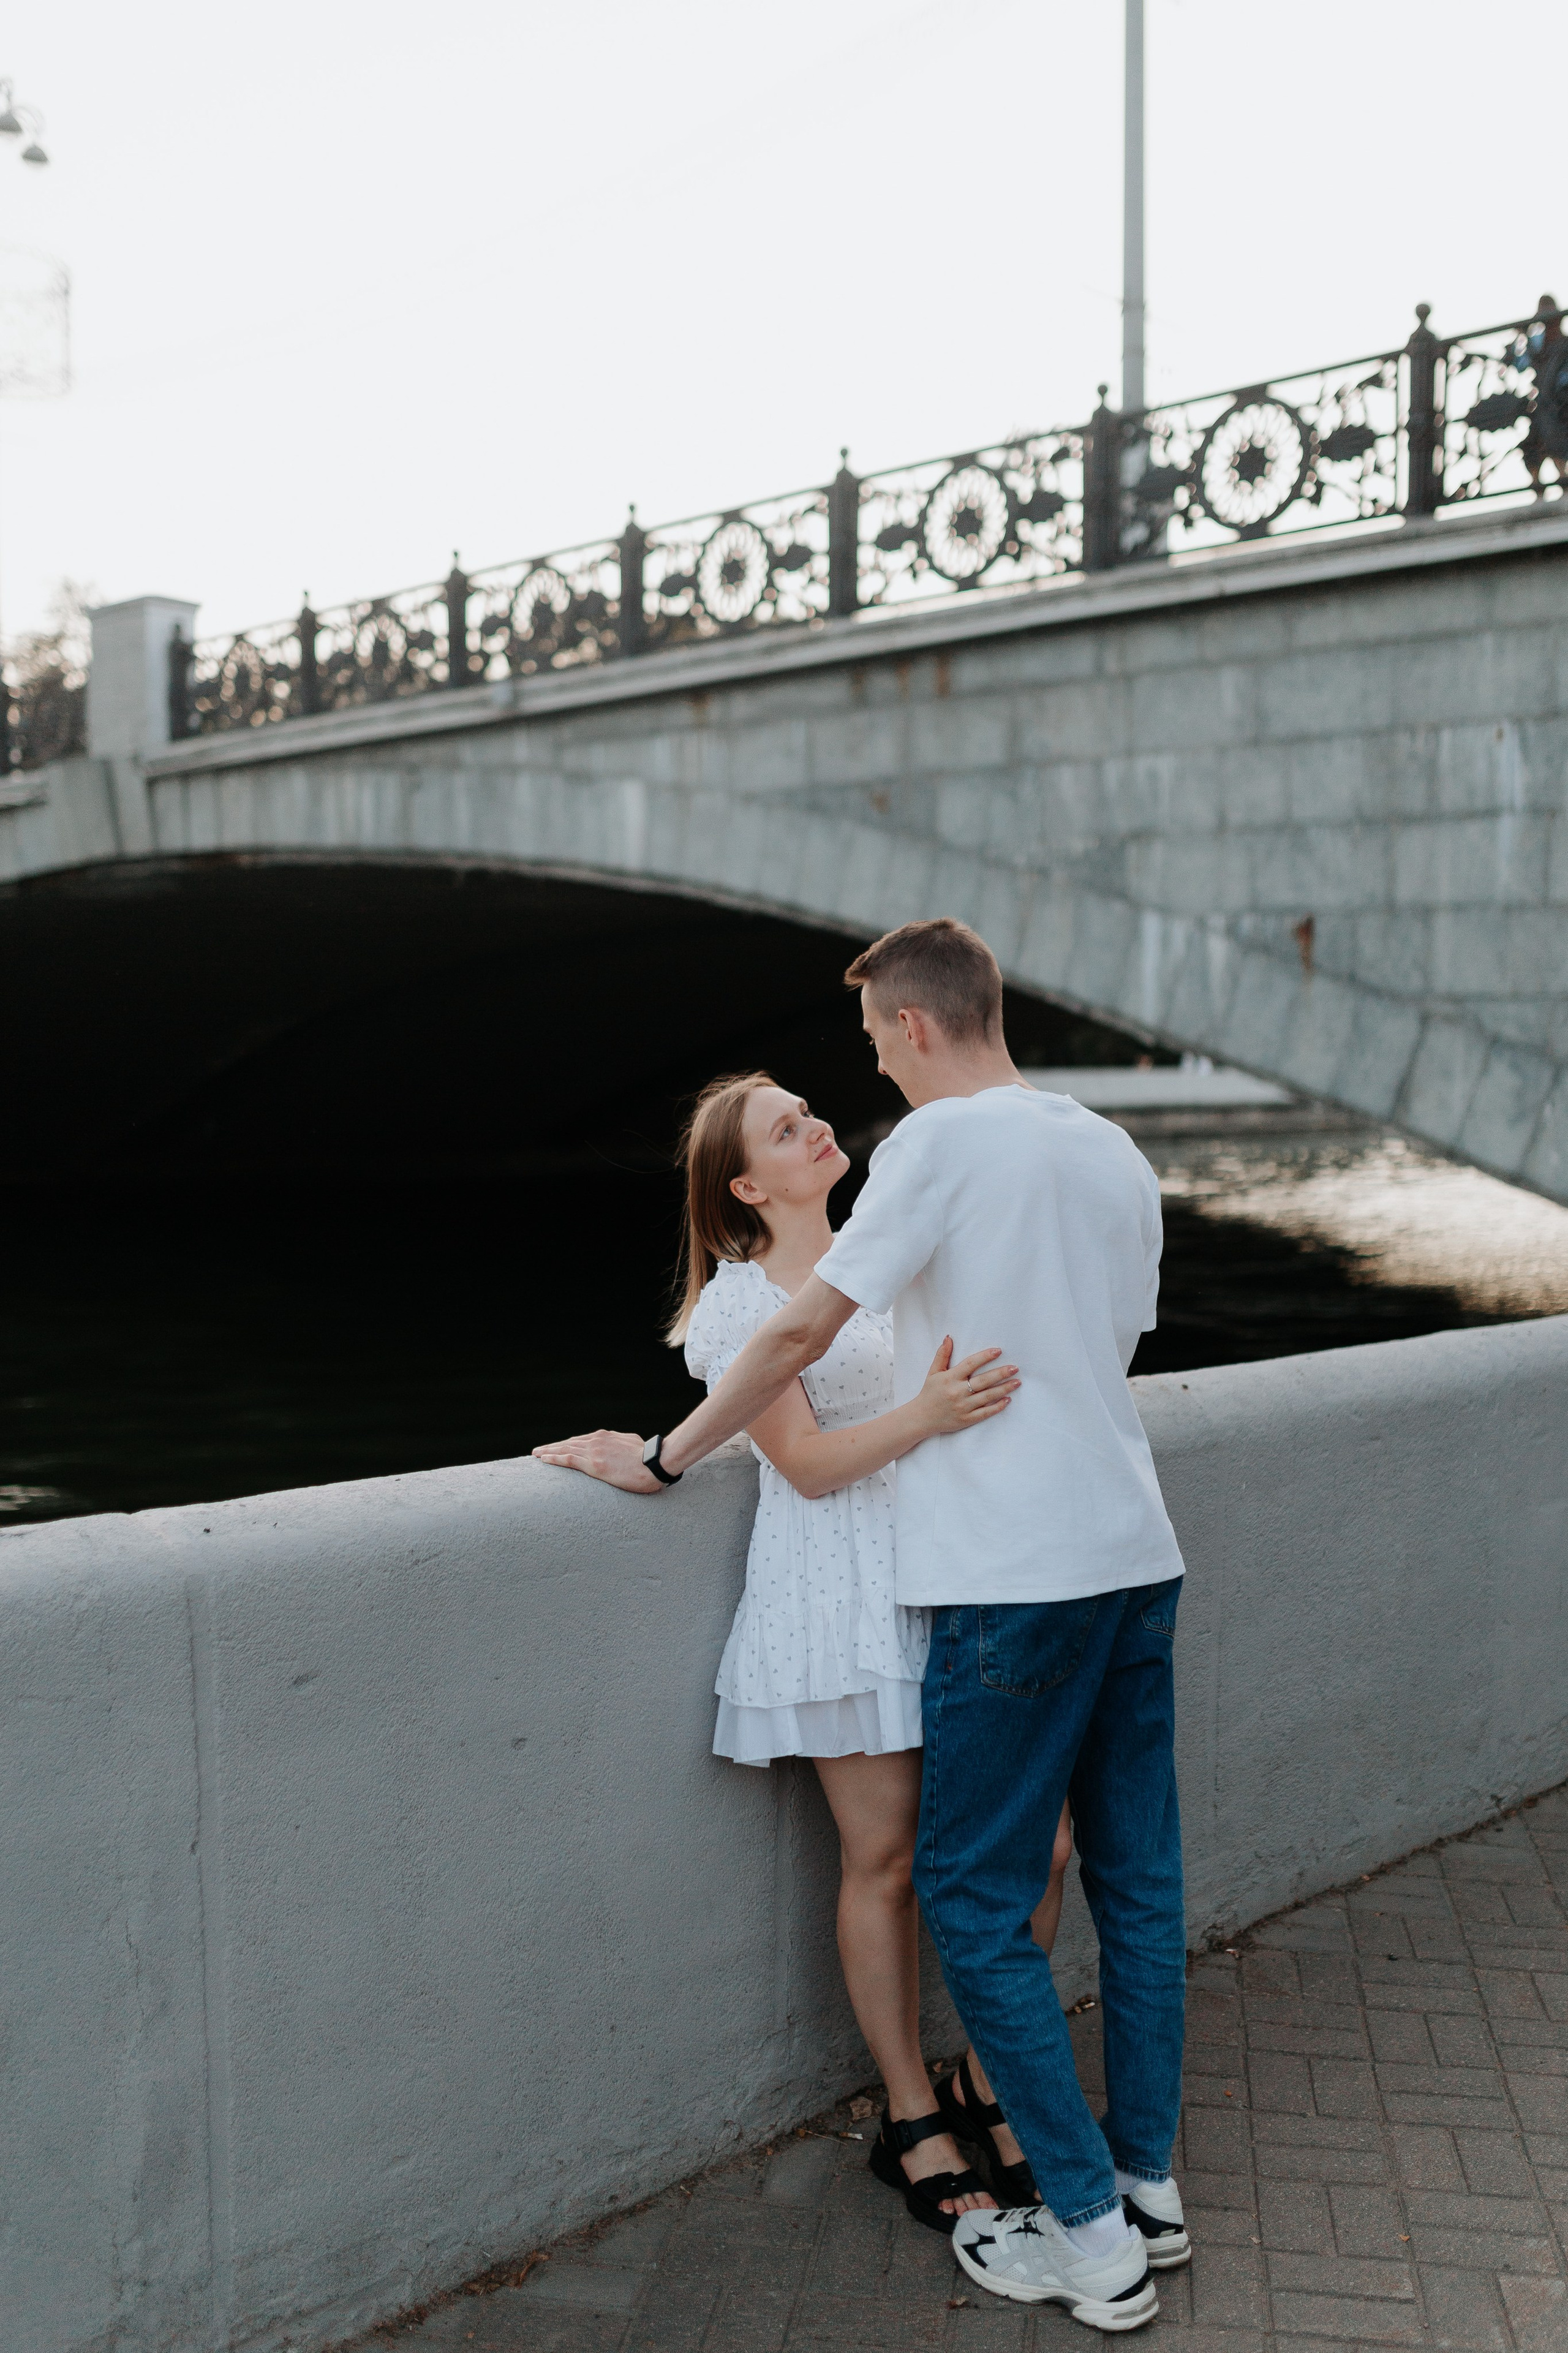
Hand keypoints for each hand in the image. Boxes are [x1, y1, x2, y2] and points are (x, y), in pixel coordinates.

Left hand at [531, 1429, 662, 1492]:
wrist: (655, 1464)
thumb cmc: (649, 1458)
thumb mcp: (632, 1444)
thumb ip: (620, 1444)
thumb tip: (618, 1447)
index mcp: (606, 1437)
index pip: (581, 1440)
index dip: (567, 1444)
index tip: (557, 1447)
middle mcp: (597, 1441)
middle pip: (569, 1443)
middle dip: (553, 1446)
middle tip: (538, 1450)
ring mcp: (594, 1451)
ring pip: (565, 1449)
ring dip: (548, 1451)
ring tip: (536, 1454)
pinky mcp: (593, 1464)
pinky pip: (568, 1459)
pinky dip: (554, 1458)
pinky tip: (543, 1459)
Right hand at [916, 1338, 1019, 1436]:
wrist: (921, 1418)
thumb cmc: (929, 1393)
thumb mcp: (933, 1372)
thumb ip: (942, 1355)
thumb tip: (949, 1337)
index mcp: (950, 1378)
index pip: (970, 1364)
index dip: (985, 1356)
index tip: (998, 1351)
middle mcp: (957, 1392)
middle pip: (983, 1380)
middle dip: (1001, 1373)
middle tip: (1015, 1368)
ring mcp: (963, 1407)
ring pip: (987, 1396)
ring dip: (1004, 1389)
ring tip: (1017, 1382)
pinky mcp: (966, 1419)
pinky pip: (985, 1413)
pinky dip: (997, 1406)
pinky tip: (1008, 1400)